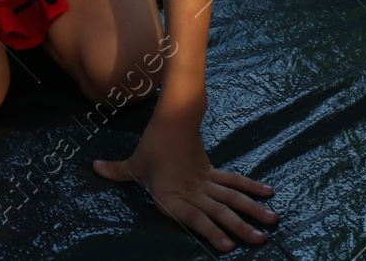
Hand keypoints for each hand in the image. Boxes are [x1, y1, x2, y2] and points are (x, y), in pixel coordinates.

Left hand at [92, 111, 277, 251]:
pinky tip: (268, 193)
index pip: (195, 218)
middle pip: (221, 211)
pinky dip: (251, 187)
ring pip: (233, 198)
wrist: (173, 118)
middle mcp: (194, 192)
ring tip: (272, 222)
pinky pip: (234, 182)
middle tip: (260, 240)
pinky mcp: (213, 172)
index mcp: (174, 196)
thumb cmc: (152, 145)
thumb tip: (93, 167)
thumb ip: (117, 171)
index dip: (211, 233)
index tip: (228, 247)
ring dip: (252, 210)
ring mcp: (207, 182)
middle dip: (241, 226)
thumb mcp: (133, 163)